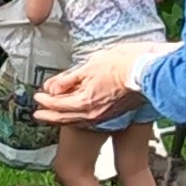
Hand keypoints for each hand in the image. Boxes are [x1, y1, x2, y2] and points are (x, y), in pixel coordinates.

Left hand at [34, 35, 164, 125]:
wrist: (148, 71)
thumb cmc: (122, 64)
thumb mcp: (89, 66)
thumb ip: (68, 79)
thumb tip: (52, 88)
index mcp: (84, 102)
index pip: (57, 105)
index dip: (45, 100)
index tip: (38, 96)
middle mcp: (93, 114)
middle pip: (65, 118)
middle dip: (50, 116)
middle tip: (39, 114)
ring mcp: (105, 115)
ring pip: (78, 120)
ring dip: (63, 117)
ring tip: (55, 114)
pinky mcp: (114, 113)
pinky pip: (90, 119)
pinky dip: (78, 116)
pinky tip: (77, 112)